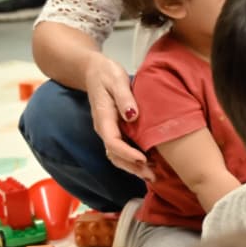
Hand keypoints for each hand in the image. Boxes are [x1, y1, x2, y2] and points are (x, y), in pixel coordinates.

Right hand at [85, 53, 154, 180]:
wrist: (93, 71)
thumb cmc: (106, 74)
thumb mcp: (116, 80)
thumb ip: (124, 97)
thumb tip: (132, 115)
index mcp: (103, 118)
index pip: (113, 142)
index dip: (127, 153)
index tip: (143, 159)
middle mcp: (104, 129)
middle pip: (115, 155)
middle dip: (132, 167)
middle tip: (152, 175)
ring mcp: (109, 130)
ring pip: (117, 156)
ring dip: (133, 167)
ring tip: (152, 175)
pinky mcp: (115, 130)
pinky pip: (121, 149)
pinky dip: (132, 159)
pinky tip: (148, 163)